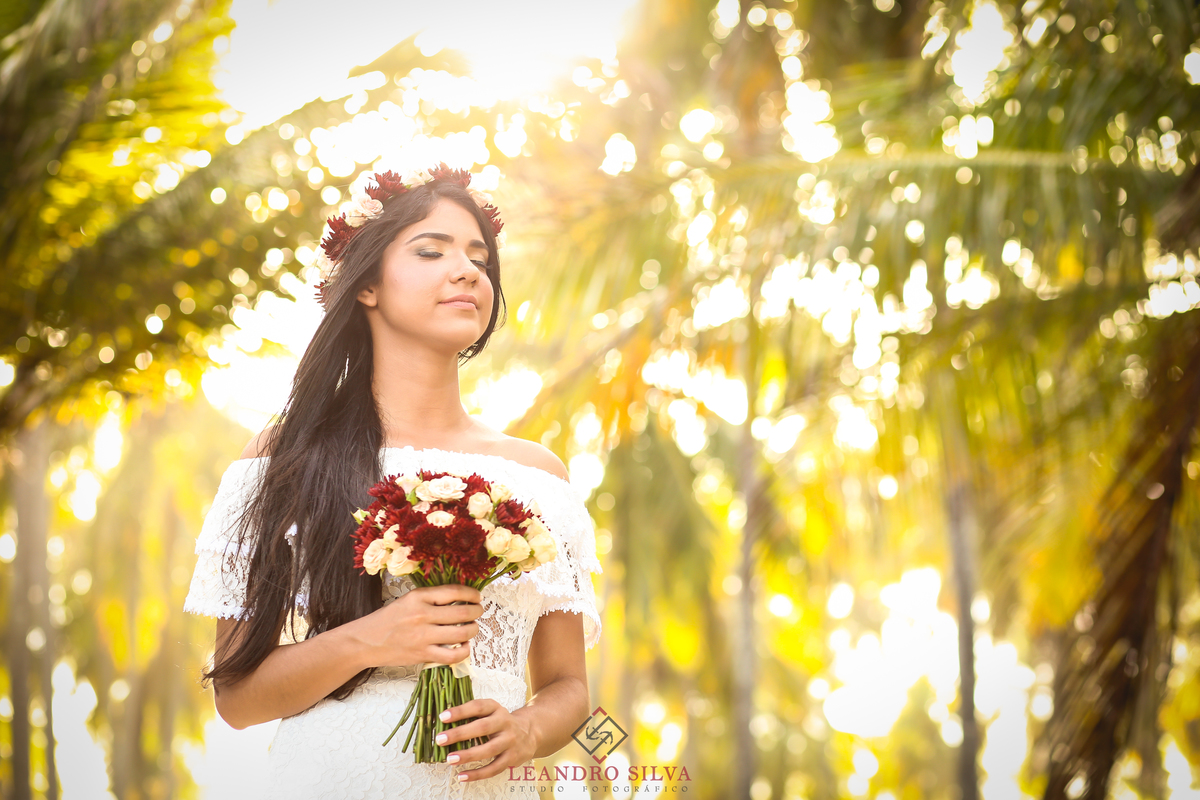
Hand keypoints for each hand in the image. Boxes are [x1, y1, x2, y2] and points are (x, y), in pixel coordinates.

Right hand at [349, 584, 481, 668]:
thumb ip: (431, 598)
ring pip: (461, 633)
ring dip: (473, 630)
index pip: (454, 592)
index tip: (477, 597)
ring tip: (472, 628)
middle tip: (478, 612)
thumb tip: (461, 598)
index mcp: (419, 596)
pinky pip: (452, 655)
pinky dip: (464, 651)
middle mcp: (422, 614)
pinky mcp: (422, 654)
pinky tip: (464, 646)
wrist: (366, 641)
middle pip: (462, 613)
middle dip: (477, 612)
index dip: (472, 594)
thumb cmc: (388, 619)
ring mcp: (423, 636)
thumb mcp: (408, 600)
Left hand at [435, 699, 536, 781]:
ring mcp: (509, 741)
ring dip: (468, 755)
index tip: (443, 717)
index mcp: (496, 709)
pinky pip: (493, 768)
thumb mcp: (491, 712)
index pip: (478, 707)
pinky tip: (462, 776)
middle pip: (483, 728)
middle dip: (460, 734)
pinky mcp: (512, 758)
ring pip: (489, 750)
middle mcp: (505, 723)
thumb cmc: (500, 723)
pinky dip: (477, 774)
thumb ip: (472, 715)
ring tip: (450, 759)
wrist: (530, 732)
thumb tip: (443, 723)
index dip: (460, 711)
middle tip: (441, 739)